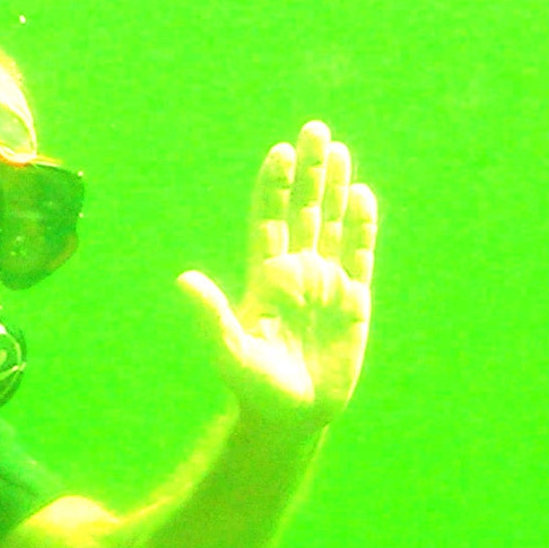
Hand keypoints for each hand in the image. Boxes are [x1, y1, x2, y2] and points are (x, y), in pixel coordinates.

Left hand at [182, 119, 378, 423]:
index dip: (275, 186)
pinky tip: (364, 197)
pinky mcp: (354, 300)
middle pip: (305, 210)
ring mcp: (327, 282)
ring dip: (337, 189)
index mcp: (266, 276)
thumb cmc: (256, 387)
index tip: (281, 152)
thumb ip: (212, 316)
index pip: (270, 219)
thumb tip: (184, 280)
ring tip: (340, 151)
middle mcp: (297, 270)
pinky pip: (360, 255)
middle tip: (316, 131)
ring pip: (334, 224)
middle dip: (310, 172)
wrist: (294, 416)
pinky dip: (364, 227)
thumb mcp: (230, 351)